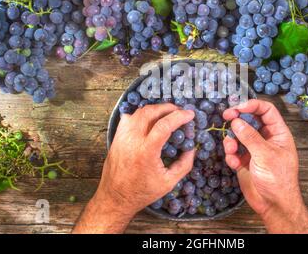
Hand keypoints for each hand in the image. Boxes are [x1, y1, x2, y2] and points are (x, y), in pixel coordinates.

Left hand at [73, 104, 194, 233]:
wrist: (115, 198)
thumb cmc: (142, 192)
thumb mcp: (169, 182)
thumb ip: (184, 165)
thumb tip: (192, 148)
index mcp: (146, 152)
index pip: (164, 125)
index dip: (179, 116)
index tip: (190, 114)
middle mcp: (132, 140)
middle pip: (151, 112)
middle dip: (168, 108)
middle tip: (179, 111)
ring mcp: (122, 137)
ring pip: (139, 112)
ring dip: (155, 109)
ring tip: (167, 114)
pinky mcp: (116, 137)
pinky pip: (129, 118)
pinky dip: (141, 115)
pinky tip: (149, 120)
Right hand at [223, 99, 307, 233]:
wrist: (273, 205)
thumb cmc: (278, 179)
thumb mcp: (265, 154)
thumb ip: (249, 136)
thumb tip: (236, 121)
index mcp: (278, 133)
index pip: (266, 110)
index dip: (252, 105)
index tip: (238, 107)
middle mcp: (266, 138)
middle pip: (250, 120)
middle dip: (238, 119)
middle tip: (226, 117)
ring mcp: (254, 149)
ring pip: (238, 135)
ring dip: (232, 140)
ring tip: (231, 150)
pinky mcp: (244, 160)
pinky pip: (233, 150)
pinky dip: (231, 155)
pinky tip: (234, 164)